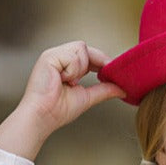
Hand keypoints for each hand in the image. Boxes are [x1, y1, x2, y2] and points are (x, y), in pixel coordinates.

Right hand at [0, 42, 125, 157]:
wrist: (43, 117)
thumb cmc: (58, 110)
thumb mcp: (86, 97)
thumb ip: (103, 90)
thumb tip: (121, 89)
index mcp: (65, 65)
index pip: (87, 55)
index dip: (101, 60)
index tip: (112, 71)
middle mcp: (58, 57)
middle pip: (84, 47)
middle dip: (95, 62)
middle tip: (100, 76)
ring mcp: (53, 54)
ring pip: (80, 48)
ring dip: (80, 68)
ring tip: (70, 83)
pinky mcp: (49, 56)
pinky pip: (72, 56)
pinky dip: (72, 70)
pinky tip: (63, 80)